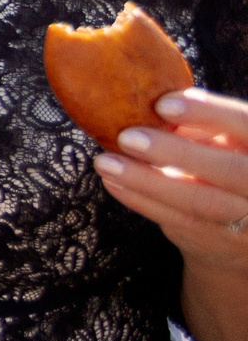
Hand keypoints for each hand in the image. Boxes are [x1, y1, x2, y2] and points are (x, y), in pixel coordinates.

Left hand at [97, 89, 247, 279]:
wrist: (241, 225)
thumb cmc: (225, 161)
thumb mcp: (225, 139)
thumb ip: (202, 124)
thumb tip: (155, 99)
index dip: (211, 114)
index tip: (163, 104)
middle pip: (231, 171)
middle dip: (177, 153)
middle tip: (127, 137)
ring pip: (200, 202)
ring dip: (146, 181)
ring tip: (105, 162)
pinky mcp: (220, 241)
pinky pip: (178, 221)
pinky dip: (142, 200)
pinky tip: (113, 181)